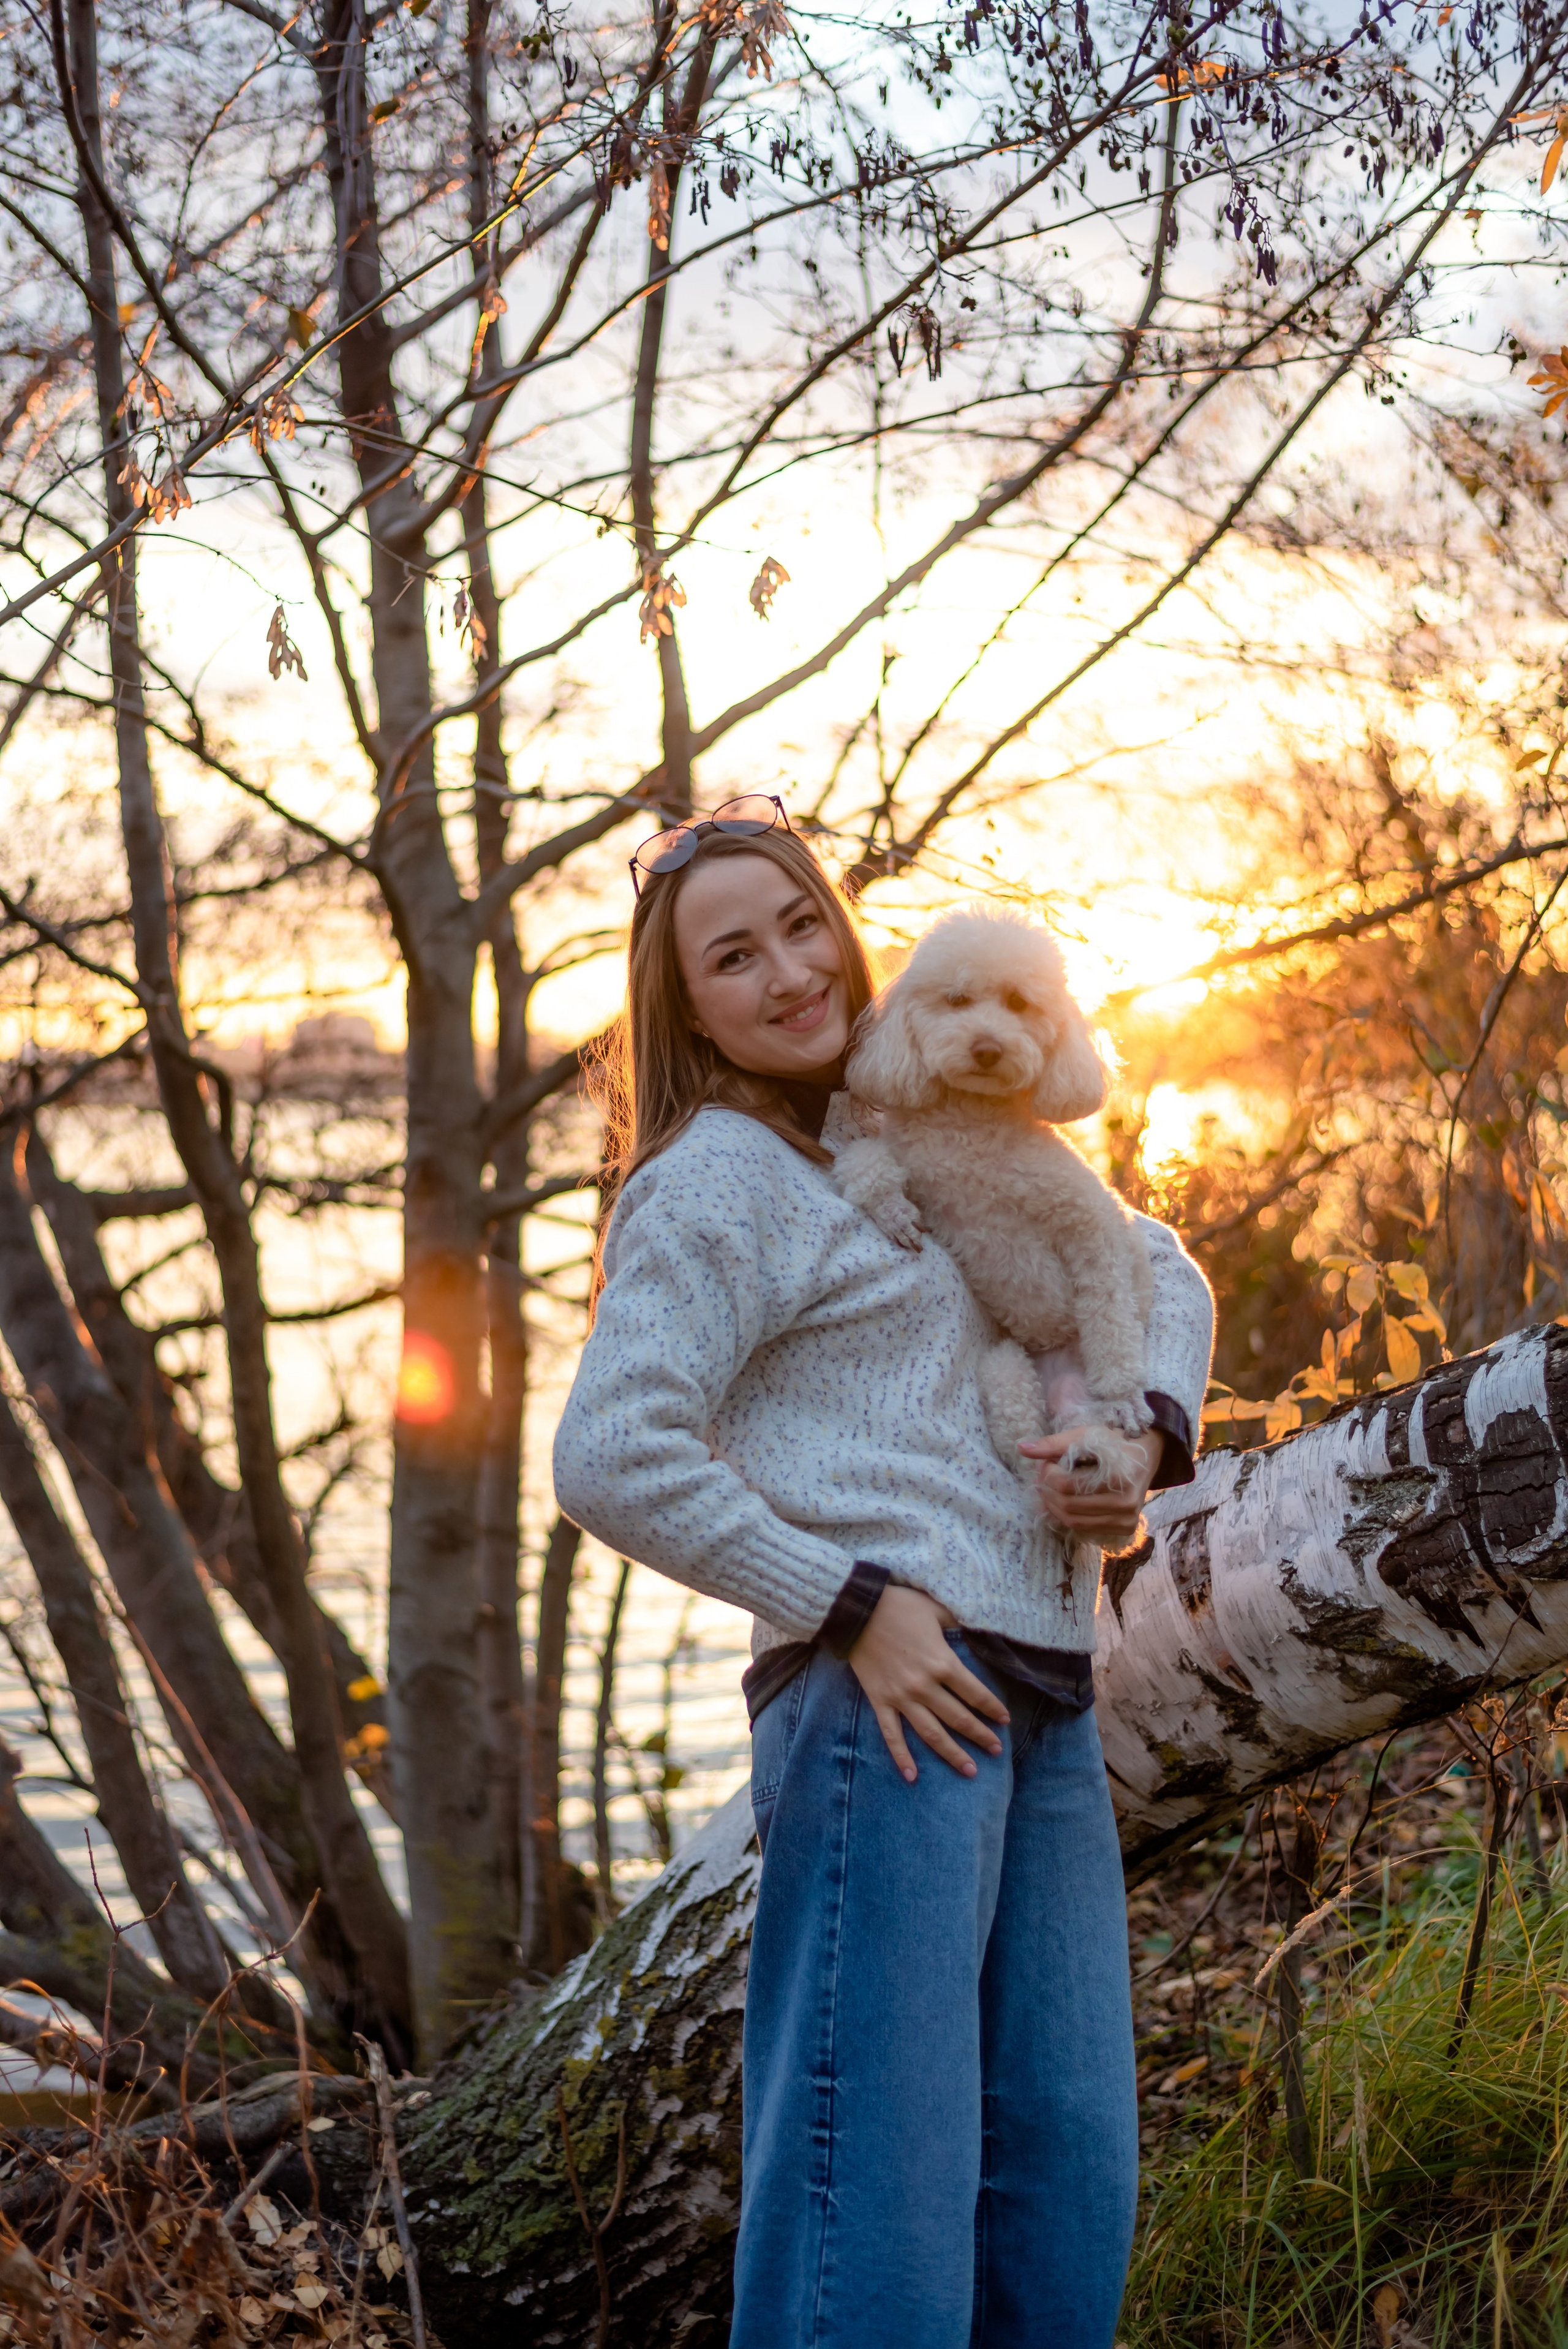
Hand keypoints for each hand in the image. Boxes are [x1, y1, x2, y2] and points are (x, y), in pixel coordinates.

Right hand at [848, 1585, 1008, 1783]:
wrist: (857, 1610)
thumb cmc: (899, 1606)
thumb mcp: (936, 1609)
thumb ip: (958, 1623)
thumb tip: (977, 1631)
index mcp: (942, 1662)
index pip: (975, 1693)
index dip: (993, 1708)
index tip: (1005, 1721)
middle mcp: (924, 1686)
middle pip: (958, 1718)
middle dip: (980, 1736)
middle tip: (996, 1751)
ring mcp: (901, 1697)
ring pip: (931, 1733)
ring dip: (952, 1754)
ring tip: (970, 1770)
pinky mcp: (880, 1701)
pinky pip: (892, 1735)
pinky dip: (901, 1757)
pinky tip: (912, 1776)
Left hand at [1020, 1426, 1162, 1546]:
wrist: (1146, 1454)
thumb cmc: (1113, 1443)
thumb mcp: (1084, 1436)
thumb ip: (1053, 1444)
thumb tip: (1021, 1449)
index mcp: (1118, 1478)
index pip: (1067, 1485)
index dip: (1048, 1475)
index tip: (1046, 1463)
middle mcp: (1126, 1503)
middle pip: (1068, 1506)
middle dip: (1047, 1491)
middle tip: (1044, 1476)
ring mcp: (1127, 1519)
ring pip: (1074, 1521)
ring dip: (1054, 1506)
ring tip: (1050, 1488)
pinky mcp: (1125, 1528)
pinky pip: (1085, 1528)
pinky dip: (1069, 1516)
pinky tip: (1064, 1500)